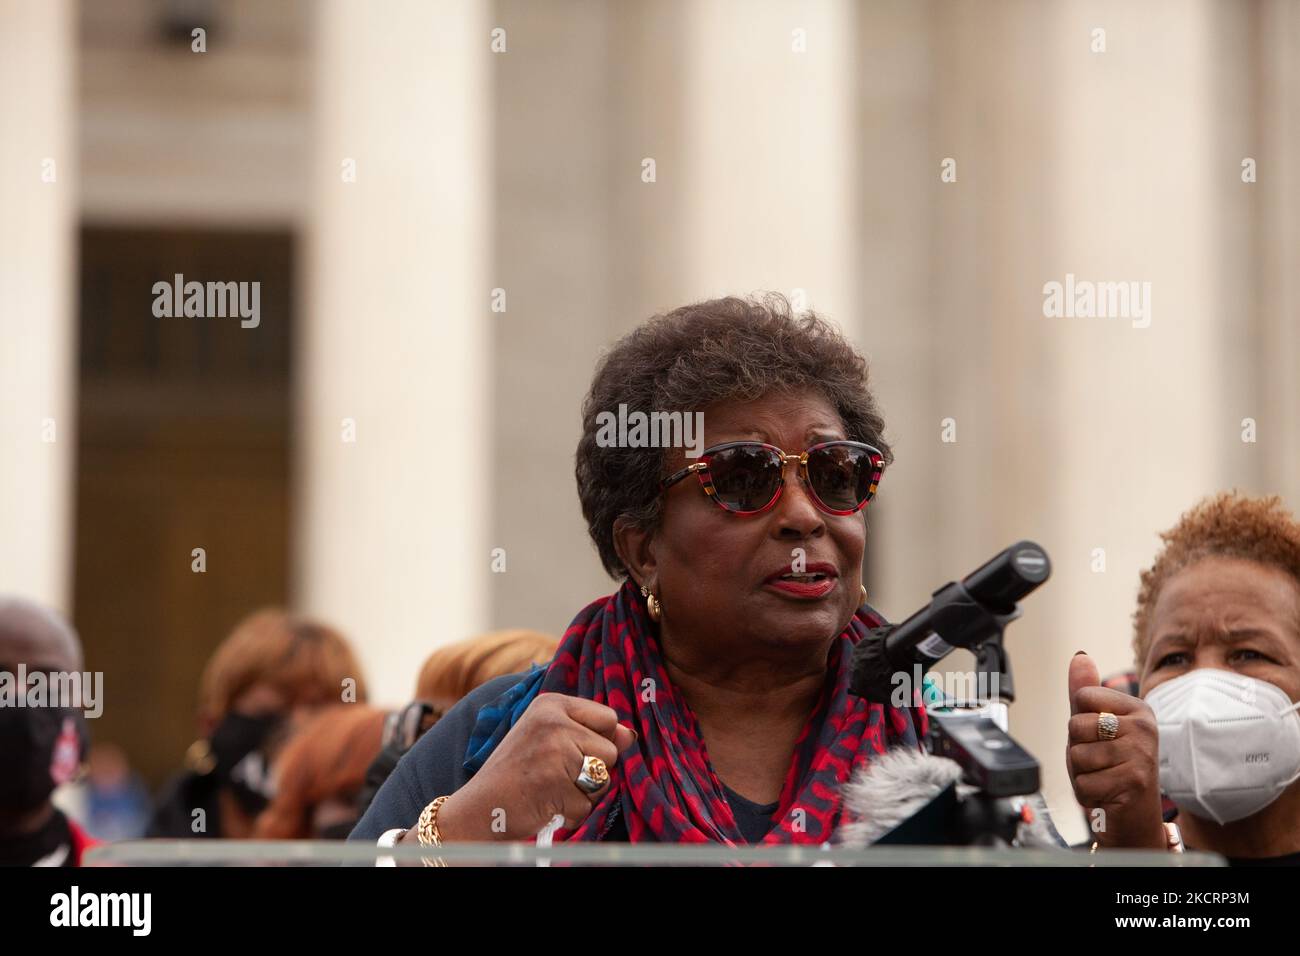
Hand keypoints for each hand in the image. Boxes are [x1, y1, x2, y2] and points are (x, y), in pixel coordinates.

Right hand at [430, 693, 635, 841]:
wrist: (479, 807)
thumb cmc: (517, 772)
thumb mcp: (549, 739)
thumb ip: (590, 734)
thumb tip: (629, 736)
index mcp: (552, 703)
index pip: (608, 719)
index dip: (596, 742)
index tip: (567, 751)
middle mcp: (554, 721)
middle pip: (610, 750)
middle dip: (592, 771)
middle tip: (555, 775)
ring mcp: (555, 751)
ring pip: (603, 778)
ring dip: (584, 794)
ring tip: (551, 789)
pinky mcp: (556, 783)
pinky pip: (588, 805)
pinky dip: (572, 813)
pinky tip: (546, 804)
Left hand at [1066, 652, 1165, 848]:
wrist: (1133, 816)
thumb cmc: (1111, 768)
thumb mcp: (1094, 726)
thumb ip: (1085, 692)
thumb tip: (1080, 657)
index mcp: (1136, 709)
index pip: (1082, 697)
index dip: (1079, 722)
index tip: (1099, 738)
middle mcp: (1144, 727)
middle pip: (1076, 725)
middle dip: (1077, 749)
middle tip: (1100, 762)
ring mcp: (1141, 754)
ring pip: (1077, 754)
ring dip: (1082, 773)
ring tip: (1103, 777)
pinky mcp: (1134, 781)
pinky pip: (1083, 781)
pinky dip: (1087, 793)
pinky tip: (1106, 794)